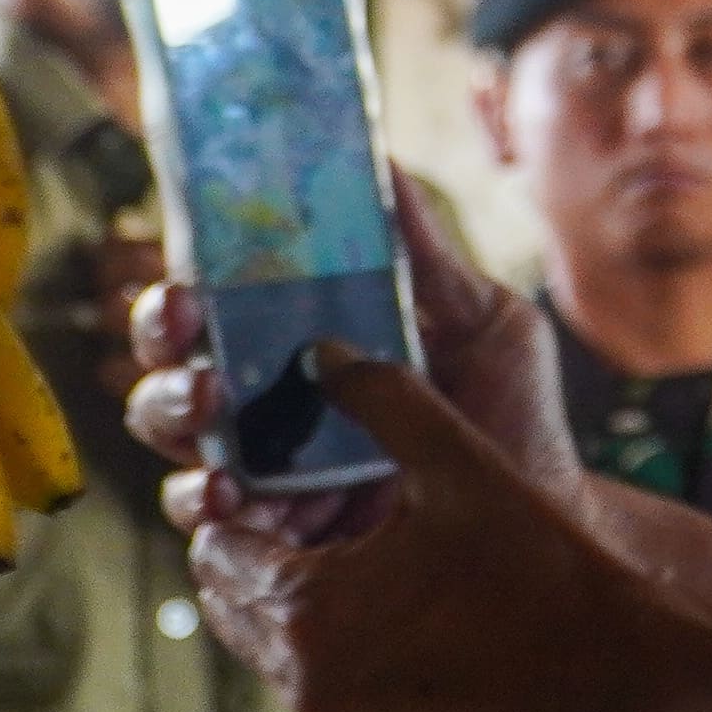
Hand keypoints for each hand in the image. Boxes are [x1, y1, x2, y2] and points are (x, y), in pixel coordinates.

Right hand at [124, 185, 590, 534]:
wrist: (546, 523)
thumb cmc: (512, 418)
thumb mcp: (482, 326)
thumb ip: (427, 256)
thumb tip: (383, 164)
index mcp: (306, 345)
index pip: (217, 307)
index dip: (183, 293)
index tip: (188, 286)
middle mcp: (272, 408)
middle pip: (177, 370)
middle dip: (165, 352)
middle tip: (196, 349)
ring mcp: (266, 477)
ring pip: (178, 445)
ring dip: (176, 421)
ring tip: (210, 414)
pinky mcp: (274, 546)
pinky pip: (212, 529)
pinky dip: (205, 508)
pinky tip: (229, 498)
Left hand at [176, 343, 661, 711]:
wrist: (616, 681)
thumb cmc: (541, 570)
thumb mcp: (460, 461)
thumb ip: (381, 394)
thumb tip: (320, 352)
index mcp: (307, 613)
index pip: (218, 539)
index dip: (237, 486)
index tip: (266, 443)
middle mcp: (306, 678)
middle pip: (229, 590)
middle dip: (252, 532)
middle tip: (293, 475)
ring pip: (265, 631)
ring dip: (282, 577)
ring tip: (336, 517)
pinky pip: (309, 664)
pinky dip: (319, 618)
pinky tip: (375, 568)